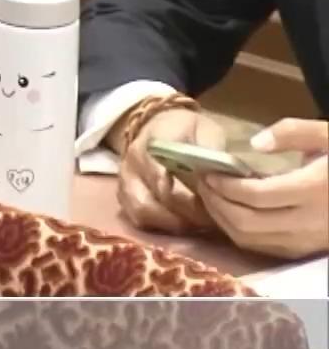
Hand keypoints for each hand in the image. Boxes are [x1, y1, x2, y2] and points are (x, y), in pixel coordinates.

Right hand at [117, 105, 226, 234]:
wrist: (156, 123)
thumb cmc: (186, 129)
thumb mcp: (205, 130)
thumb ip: (212, 151)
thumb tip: (225, 175)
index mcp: (151, 144)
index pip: (161, 177)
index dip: (186, 196)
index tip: (211, 203)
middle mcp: (131, 164)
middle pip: (150, 201)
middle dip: (182, 215)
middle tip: (209, 219)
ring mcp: (125, 181)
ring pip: (141, 213)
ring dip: (170, 223)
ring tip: (196, 223)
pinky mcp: (123, 194)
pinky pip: (136, 218)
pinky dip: (159, 225)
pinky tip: (180, 222)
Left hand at [197, 119, 328, 258]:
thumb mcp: (328, 134)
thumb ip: (293, 132)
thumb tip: (255, 142)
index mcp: (314, 189)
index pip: (256, 195)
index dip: (226, 186)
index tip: (208, 172)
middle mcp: (310, 221)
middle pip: (247, 222)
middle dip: (217, 204)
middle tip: (202, 184)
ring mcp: (308, 240)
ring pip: (252, 240)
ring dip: (223, 221)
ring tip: (211, 197)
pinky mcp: (306, 250)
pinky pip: (264, 248)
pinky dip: (240, 234)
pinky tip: (230, 214)